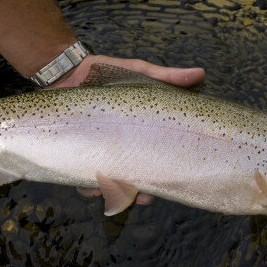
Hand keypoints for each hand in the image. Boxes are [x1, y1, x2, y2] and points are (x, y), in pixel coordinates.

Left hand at [51, 54, 205, 205]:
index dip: (156, 178)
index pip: (149, 161)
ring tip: (113, 193)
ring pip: (105, 183)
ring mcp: (94, 152)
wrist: (66, 70)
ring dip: (111, 192)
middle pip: (129, 179)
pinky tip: (90, 187)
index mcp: (134, 135)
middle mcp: (116, 147)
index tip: (163, 185)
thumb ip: (166, 77)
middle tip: (142, 196)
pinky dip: (86, 186)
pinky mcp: (72, 151)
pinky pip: (79, 177)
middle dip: (136, 192)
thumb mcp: (137, 73)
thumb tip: (200, 73)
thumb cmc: (104, 73)